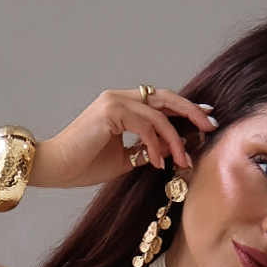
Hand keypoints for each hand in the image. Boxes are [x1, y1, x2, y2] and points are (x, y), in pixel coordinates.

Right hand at [32, 88, 217, 189]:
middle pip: (165, 97)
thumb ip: (148, 150)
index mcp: (121, 106)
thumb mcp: (125, 159)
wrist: (56, 168)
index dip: (184, 108)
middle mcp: (118, 98)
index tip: (205, 118)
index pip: (159, 101)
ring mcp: (114, 102)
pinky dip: (156, 144)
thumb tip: (173, 149)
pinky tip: (157, 163)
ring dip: (175, 138)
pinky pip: (145, 125)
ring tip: (183, 160)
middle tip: (209, 126)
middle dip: (191, 111)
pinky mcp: (110, 112)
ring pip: (158, 114)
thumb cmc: (83, 165)